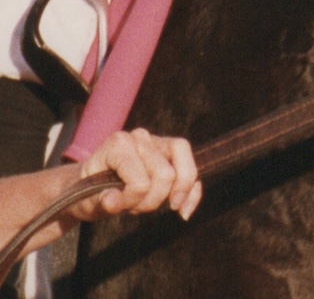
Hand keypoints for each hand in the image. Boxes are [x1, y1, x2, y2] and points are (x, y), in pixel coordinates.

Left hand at [73, 129, 200, 223]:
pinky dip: (192, 193)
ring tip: (147, 205)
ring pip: (183, 170)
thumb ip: (99, 201)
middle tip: (131, 208)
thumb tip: (114, 201)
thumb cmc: (86, 191)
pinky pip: (192, 171)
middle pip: (165, 175)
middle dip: (151, 201)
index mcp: (119, 143)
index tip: (114, 205)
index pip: (141, 179)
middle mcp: (141, 137)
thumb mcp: (85, 200)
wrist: (87, 186)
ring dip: (169, 197)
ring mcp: (158, 142)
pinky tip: (184, 211)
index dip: (132, 199)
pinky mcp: (171, 154)